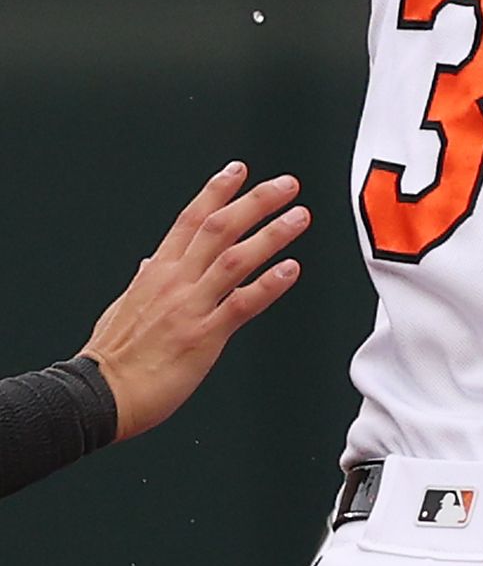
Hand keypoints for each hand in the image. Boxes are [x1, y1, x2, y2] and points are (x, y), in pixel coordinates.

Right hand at [78, 168, 304, 438]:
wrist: (101, 393)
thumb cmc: (113, 357)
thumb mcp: (124, 307)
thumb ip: (144, 281)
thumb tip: (151, 261)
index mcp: (156, 273)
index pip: (189, 221)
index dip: (215, 192)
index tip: (237, 171)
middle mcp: (174, 282)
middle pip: (218, 229)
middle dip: (254, 202)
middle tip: (285, 185)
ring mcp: (189, 307)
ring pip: (234, 259)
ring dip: (271, 235)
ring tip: (299, 217)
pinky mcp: (203, 335)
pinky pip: (241, 305)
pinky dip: (267, 285)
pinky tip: (291, 270)